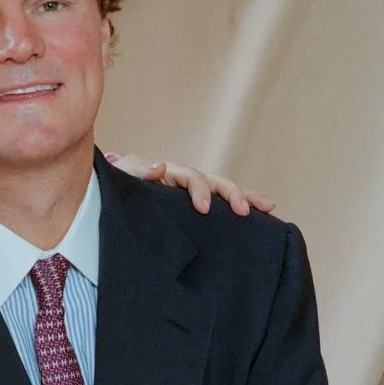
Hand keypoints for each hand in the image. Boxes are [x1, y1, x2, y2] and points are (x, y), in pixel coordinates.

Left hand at [112, 154, 274, 216]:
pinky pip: (222, 204)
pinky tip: (262, 217)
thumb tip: (159, 168)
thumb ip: (137, 171)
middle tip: (242, 211)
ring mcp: (194, 191)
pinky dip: (241, 206)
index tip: (204, 208)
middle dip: (231, 194)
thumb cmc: (120, 185)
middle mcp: (187, 178)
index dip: (199, 190)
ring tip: (268, 207)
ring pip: (224, 190)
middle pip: (215, 181)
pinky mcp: (197, 205)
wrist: (115, 190)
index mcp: (169, 172)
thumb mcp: (125, 178)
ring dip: (245, 197)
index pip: (189, 176)